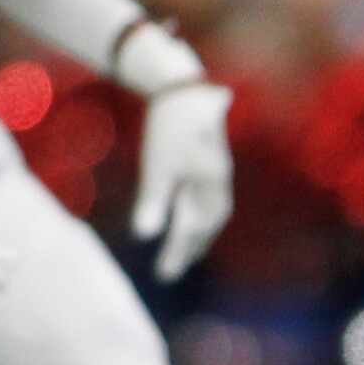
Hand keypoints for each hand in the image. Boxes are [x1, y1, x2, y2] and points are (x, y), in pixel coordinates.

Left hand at [129, 81, 235, 281]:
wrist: (184, 87)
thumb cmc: (170, 126)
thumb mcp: (158, 165)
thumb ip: (154, 201)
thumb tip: (144, 236)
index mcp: (211, 187)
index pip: (193, 229)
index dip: (177, 253)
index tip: (163, 276)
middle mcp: (219, 183)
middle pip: (206, 225)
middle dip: (190, 248)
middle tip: (172, 270)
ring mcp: (217, 173)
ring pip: (209, 212)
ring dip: (197, 233)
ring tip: (184, 250)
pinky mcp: (210, 163)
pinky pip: (207, 199)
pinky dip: (198, 214)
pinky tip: (188, 215)